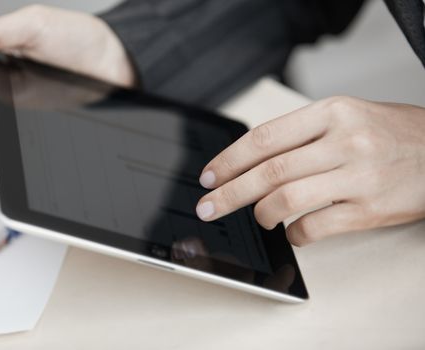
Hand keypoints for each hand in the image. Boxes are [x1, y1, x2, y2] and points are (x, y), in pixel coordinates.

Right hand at [0, 5, 134, 105]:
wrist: (117, 63)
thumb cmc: (81, 37)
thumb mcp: (34, 24)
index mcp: (7, 44)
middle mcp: (14, 69)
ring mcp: (27, 91)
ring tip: (1, 104)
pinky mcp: (42, 110)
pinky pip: (20, 117)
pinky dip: (15, 117)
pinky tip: (19, 114)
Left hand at [196, 96, 424, 245]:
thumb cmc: (390, 133)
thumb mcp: (345, 116)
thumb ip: (300, 134)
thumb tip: (250, 161)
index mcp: (331, 112)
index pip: (264, 137)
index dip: (229, 160)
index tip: (209, 176)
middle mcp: (343, 141)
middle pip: (268, 171)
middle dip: (229, 193)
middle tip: (208, 206)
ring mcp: (357, 176)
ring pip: (286, 200)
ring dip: (260, 214)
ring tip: (257, 218)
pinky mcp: (370, 210)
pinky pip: (315, 227)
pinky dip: (294, 234)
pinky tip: (292, 232)